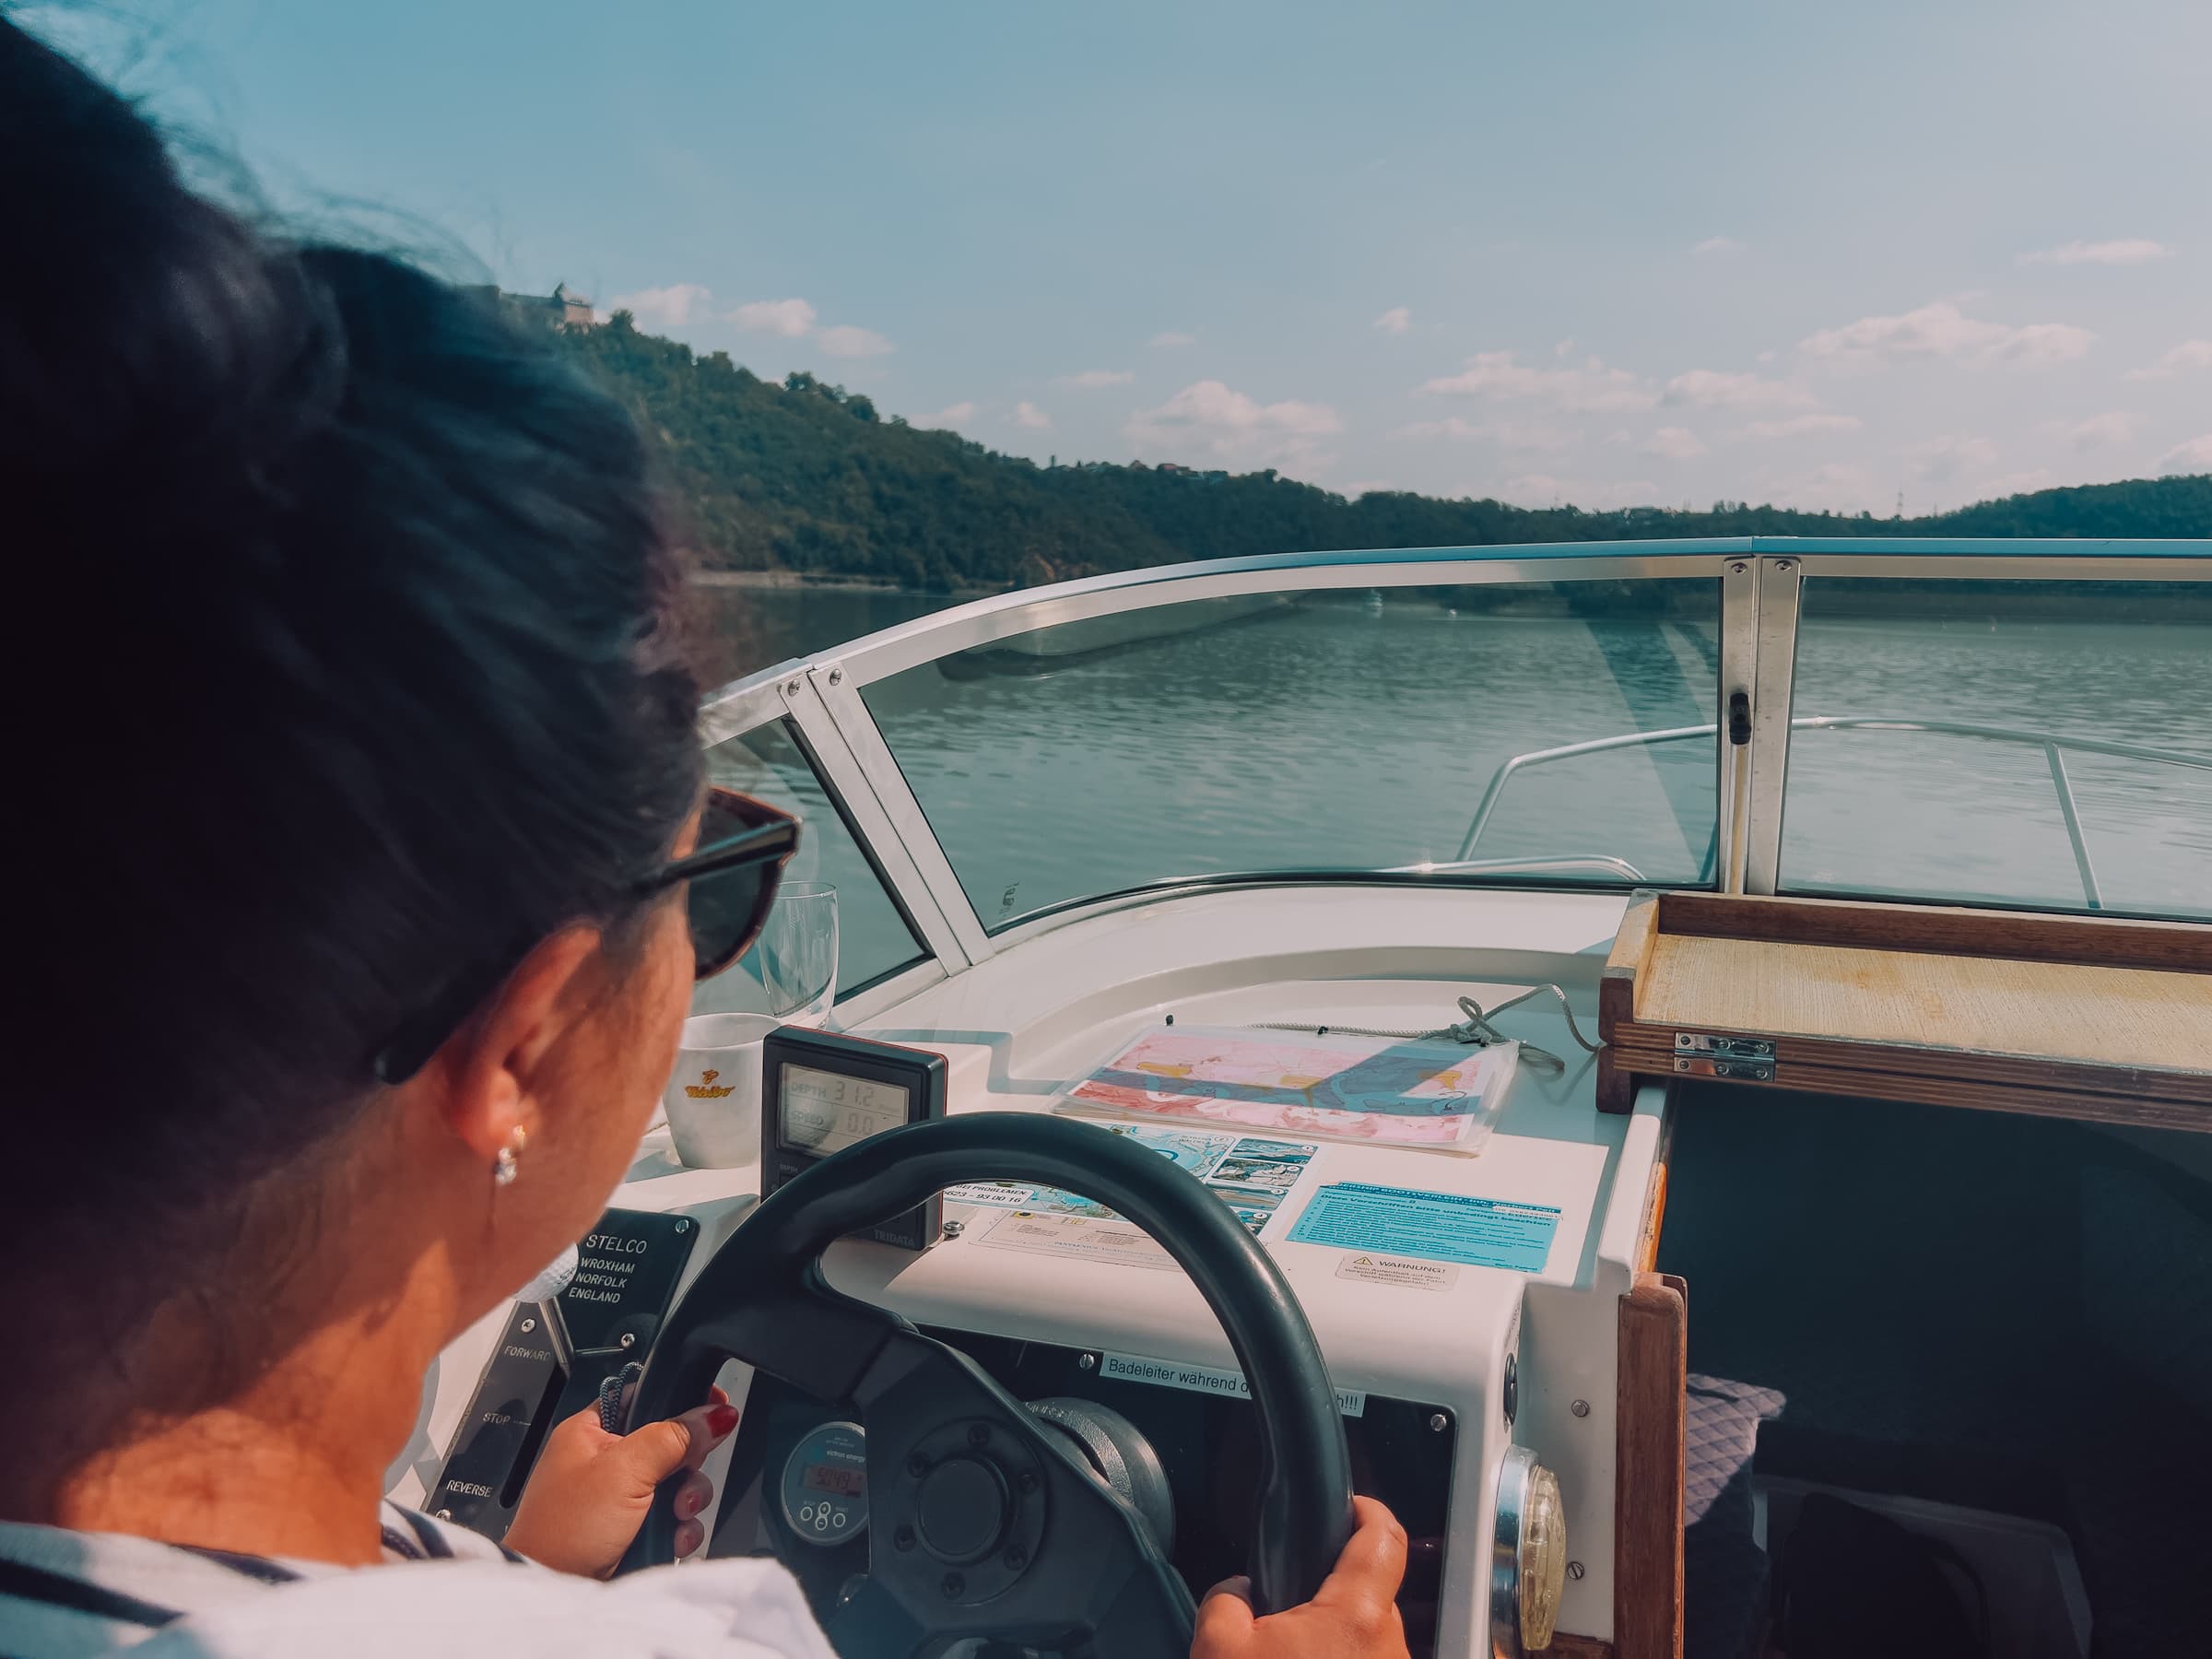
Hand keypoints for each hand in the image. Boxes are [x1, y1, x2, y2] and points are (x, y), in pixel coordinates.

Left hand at [504, 1387, 737, 1576]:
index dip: (681, 1398)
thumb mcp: (625, 1470)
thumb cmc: (569, 1526)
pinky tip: (675, 1539)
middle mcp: (606, 1460)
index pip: (645, 1396)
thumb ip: (673, 1436)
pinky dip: (681, 1527)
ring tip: (678, 1516)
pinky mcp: (632, 1528)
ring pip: (677, 1482)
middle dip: (688, 1465)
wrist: (551, 1592)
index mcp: (592, 1432)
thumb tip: (718, 1413)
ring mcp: (620, 1496)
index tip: (715, 1406)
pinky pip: (672, 1517)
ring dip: (688, 1499)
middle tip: (685, 1477)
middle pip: (670, 1442)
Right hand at [1191, 1496, 1409, 1658]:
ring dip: (1335, 1646)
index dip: (1369, 1510)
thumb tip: (1239, 1593)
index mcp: (1355, 1615)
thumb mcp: (1219, 1650)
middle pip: (1373, 1596)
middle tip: (1287, 1610)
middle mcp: (1390, 1647)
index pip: (1385, 1537)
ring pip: (1369, 1644)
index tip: (1350, 1505)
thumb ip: (1226, 1601)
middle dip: (1333, 1595)